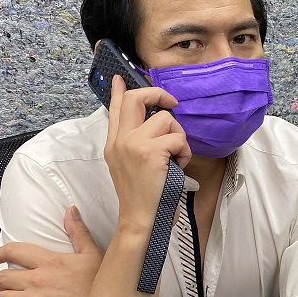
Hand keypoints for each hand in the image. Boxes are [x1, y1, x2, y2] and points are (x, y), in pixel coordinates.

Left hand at [0, 206, 101, 296]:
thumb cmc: (101, 286)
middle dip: (1, 280)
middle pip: (2, 278)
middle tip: (6, 283)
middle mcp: (38, 281)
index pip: (13, 251)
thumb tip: (70, 211)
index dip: (0, 253)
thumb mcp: (94, 255)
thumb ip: (78, 232)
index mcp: (50, 262)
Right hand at [104, 75, 190, 234]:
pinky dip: (184, 151)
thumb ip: (135, 143)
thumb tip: (154, 125)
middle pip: (135, 99)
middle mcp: (120, 140)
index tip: (120, 78)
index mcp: (114, 143)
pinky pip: (177, 138)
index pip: (115, 108)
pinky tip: (178, 166)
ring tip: (175, 156)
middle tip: (171, 103)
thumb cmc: (141, 195)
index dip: (119, 91)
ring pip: (166, 119)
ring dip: (179, 136)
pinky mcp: (149, 152)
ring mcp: (133, 144)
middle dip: (158, 94)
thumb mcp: (129, 165)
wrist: (138, 218)